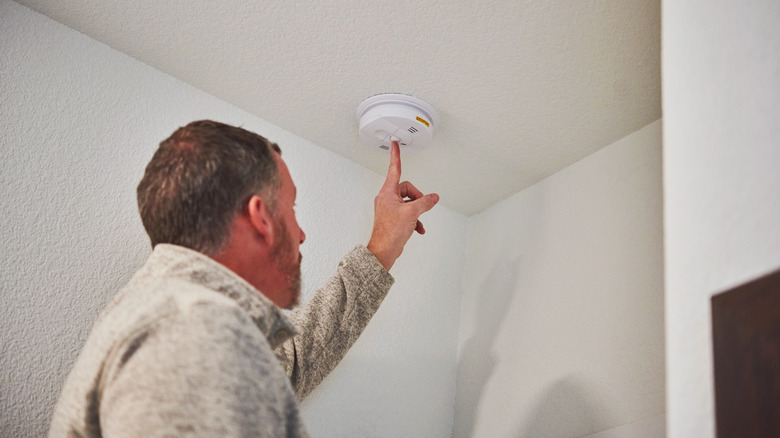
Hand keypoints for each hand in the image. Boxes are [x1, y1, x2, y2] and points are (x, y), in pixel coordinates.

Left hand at [367, 141, 438, 270]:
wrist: (383, 251)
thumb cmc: (390, 232)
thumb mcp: (412, 213)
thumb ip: (425, 202)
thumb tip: (433, 197)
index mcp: (387, 192)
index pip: (394, 168)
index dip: (395, 155)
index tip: (394, 143)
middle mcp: (387, 198)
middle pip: (407, 189)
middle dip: (417, 198)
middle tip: (421, 209)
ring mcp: (389, 208)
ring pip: (409, 203)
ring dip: (417, 212)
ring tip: (418, 222)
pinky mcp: (393, 218)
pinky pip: (408, 213)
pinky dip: (415, 220)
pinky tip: (418, 229)